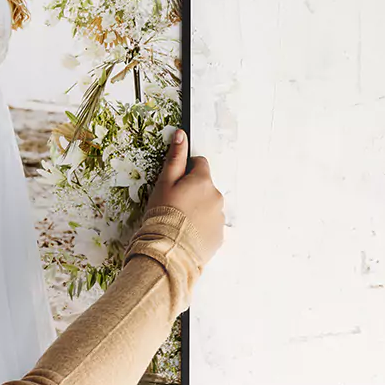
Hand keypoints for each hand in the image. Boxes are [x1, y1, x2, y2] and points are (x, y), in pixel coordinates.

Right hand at [146, 129, 223, 264]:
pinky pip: (211, 226)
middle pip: (205, 187)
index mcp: (203, 181)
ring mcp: (220, 218)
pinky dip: (201, 228)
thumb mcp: (165, 183)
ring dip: (197, 210)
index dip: (187, 170)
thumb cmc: (164, 214)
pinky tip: (186, 234)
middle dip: (193, 192)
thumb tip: (181, 135)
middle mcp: (217, 197)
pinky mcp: (219, 236)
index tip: (177, 182)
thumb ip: (175, 158)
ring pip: (208, 207)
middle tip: (174, 205)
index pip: (200, 164)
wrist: (169, 250)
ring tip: (179, 222)